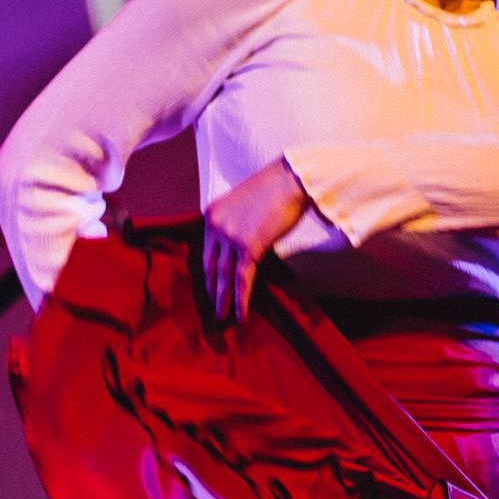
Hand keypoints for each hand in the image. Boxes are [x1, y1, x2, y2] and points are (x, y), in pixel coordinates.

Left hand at [203, 158, 310, 321]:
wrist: (291, 179)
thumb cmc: (276, 188)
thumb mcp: (245, 204)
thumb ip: (237, 224)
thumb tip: (242, 245)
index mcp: (211, 214)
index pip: (206, 252)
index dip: (209, 274)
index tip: (211, 288)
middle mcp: (215, 226)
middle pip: (211, 267)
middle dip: (212, 291)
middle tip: (213, 310)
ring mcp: (230, 236)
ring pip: (224, 276)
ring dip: (223, 300)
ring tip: (223, 319)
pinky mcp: (249, 246)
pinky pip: (242, 279)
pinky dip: (241, 299)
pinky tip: (240, 314)